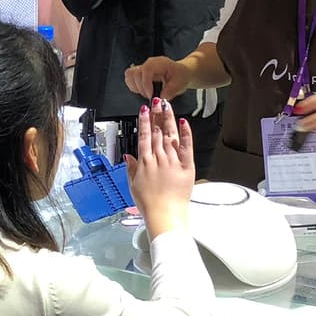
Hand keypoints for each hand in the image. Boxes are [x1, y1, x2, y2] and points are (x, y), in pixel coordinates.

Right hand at [124, 56, 192, 100]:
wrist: (181, 73)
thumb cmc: (180, 76)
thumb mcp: (179, 84)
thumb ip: (170, 92)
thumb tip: (160, 98)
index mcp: (159, 63)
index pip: (146, 70)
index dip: (146, 84)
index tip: (150, 95)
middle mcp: (149, 63)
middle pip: (135, 73)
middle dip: (141, 88)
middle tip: (150, 96)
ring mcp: (143, 67)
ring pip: (130, 74)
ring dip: (135, 86)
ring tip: (145, 93)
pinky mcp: (140, 72)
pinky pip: (129, 77)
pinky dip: (133, 86)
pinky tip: (142, 91)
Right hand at [130, 99, 194, 235]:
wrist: (165, 214)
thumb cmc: (149, 204)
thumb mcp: (133, 185)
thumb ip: (131, 168)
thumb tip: (128, 156)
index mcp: (144, 162)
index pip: (143, 136)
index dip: (143, 121)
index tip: (144, 109)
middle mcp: (158, 158)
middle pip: (157, 132)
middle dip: (156, 115)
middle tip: (157, 101)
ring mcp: (172, 161)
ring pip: (170, 135)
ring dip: (168, 119)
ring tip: (167, 106)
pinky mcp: (186, 166)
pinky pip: (186, 147)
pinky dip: (185, 134)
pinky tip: (183, 122)